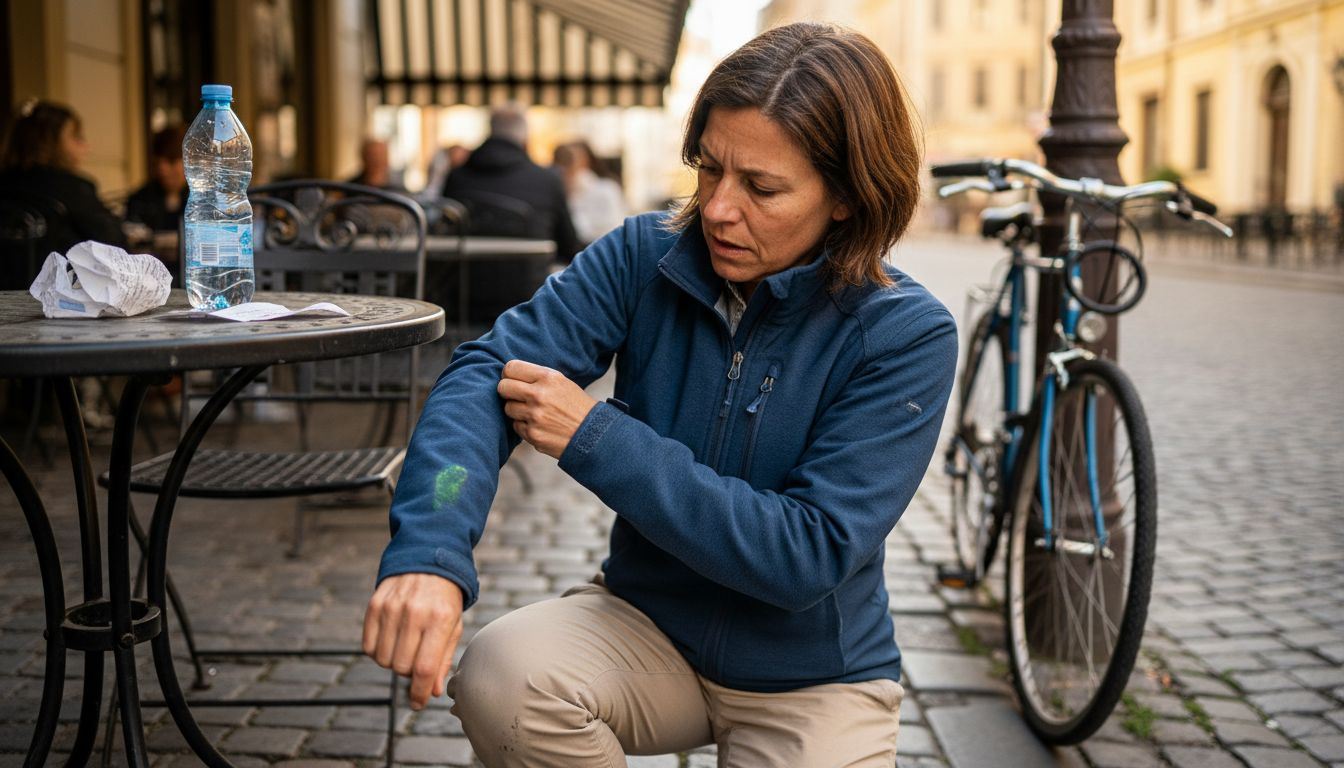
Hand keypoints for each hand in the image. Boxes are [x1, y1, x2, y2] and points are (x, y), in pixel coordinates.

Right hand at [363, 573, 463, 709]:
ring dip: (393, 662)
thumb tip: (433, 691)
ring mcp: (392, 608)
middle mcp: (415, 613)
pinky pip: (368, 646)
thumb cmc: (444, 598)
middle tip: (416, 660)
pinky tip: (390, 641)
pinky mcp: (375, 604)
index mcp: (440, 619)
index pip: (425, 668)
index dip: (419, 693)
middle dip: (408, 674)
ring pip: (384, 659)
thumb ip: (443, 659)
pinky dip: (377, 652)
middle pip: (402, 666)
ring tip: (404, 647)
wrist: (428, 559)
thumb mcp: (453, 625)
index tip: (417, 704)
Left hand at [497, 360, 597, 458]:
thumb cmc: (577, 406)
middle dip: (507, 391)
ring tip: (534, 413)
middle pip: (503, 387)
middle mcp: (539, 395)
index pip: (511, 368)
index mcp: (548, 377)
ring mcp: (534, 416)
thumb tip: (509, 374)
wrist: (594, 434)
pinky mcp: (532, 434)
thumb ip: (537, 378)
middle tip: (517, 396)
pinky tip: (539, 425)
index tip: (512, 379)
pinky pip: (516, 426)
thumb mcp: (562, 383)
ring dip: (517, 411)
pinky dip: (524, 426)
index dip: (508, 374)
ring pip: (508, 408)